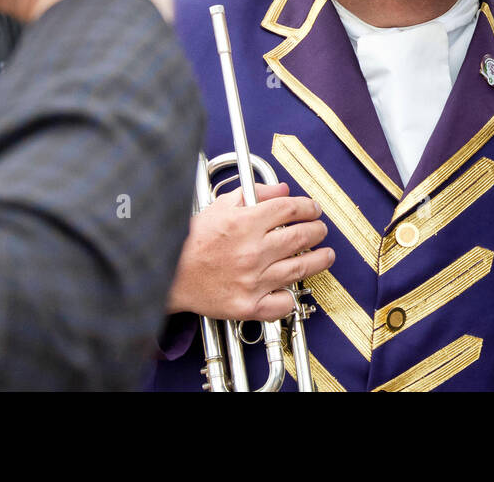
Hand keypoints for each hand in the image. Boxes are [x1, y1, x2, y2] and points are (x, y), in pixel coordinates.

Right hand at [165, 182, 334, 321]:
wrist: (167, 274)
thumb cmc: (191, 241)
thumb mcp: (219, 206)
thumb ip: (253, 194)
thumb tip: (282, 189)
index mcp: (245, 223)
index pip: (291, 208)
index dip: (308, 206)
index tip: (313, 209)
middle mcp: (252, 251)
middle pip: (301, 236)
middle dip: (318, 230)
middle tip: (320, 230)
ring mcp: (252, 280)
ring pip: (299, 268)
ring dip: (319, 260)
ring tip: (326, 255)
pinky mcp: (247, 305)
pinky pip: (281, 304)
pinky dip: (291, 296)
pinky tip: (293, 288)